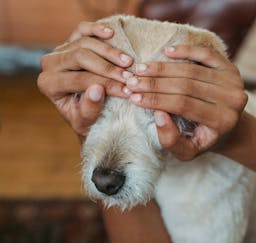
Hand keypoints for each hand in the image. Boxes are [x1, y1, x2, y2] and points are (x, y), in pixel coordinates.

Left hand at [37, 21, 133, 138]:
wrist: (85, 113)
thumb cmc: (85, 120)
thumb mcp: (86, 123)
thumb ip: (89, 109)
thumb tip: (97, 90)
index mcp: (48, 84)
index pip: (79, 79)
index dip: (106, 84)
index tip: (128, 91)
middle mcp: (49, 64)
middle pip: (80, 57)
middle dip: (108, 68)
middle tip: (129, 77)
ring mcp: (60, 50)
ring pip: (84, 42)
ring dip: (109, 52)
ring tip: (129, 62)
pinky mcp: (71, 41)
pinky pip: (82, 30)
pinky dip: (96, 29)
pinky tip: (111, 33)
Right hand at [125, 45, 247, 160]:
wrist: (232, 128)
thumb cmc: (204, 139)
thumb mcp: (188, 151)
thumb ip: (172, 140)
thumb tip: (159, 115)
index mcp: (222, 121)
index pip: (183, 105)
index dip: (156, 100)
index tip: (134, 98)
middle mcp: (232, 100)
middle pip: (186, 85)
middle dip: (155, 83)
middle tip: (132, 82)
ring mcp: (233, 82)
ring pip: (192, 69)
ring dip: (163, 68)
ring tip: (141, 69)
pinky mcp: (231, 68)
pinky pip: (206, 54)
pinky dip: (186, 50)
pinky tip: (166, 52)